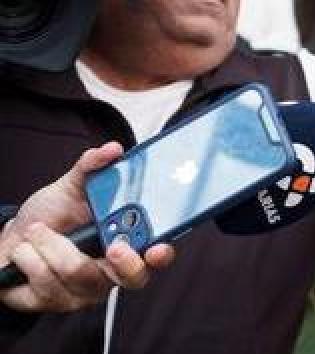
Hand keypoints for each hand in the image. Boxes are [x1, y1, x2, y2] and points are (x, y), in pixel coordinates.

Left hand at [0, 143, 174, 312]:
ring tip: (38, 231)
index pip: (157, 254)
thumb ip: (92, 167)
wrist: (13, 240)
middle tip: (114, 245)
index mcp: (128, 242)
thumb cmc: (51, 216)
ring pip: (79, 271)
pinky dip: (31, 257)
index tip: (158, 247)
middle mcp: (113, 271)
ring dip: (51, 244)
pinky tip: (27, 250)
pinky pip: (48, 282)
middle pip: (133, 277)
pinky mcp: (57, 302)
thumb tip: (112, 149)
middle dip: (123, 261)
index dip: (162, 254)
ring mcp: (87, 291)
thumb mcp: (71, 187)